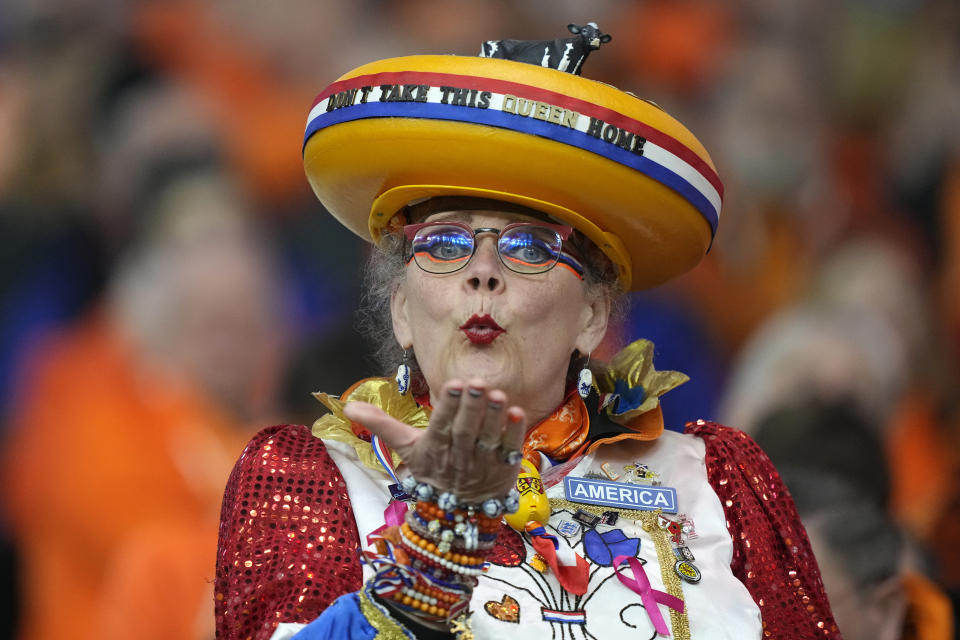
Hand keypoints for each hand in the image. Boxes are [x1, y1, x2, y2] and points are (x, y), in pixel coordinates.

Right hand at [343, 378, 525, 501]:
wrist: (458, 509)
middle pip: (464, 431)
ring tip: (498, 394)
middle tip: (477, 381)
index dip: (447, 406)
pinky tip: (517, 412)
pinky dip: (514, 433)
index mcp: (433, 449)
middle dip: (471, 407)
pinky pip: (510, 449)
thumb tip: (348, 405)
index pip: (440, 426)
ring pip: (488, 439)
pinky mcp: (504, 468)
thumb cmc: (433, 468)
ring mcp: (483, 464)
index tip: (453, 384)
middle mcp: (458, 457)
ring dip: (494, 417)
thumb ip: (381, 424)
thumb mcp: (406, 448)